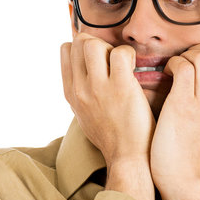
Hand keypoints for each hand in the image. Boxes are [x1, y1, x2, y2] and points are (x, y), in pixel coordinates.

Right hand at [60, 33, 155, 199]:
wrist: (127, 157)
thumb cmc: (110, 135)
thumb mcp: (83, 113)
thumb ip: (80, 91)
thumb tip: (81, 70)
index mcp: (71, 93)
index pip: (65, 50)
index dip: (83, 46)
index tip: (98, 56)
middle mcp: (80, 88)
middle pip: (79, 42)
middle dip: (98, 43)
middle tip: (112, 59)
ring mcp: (98, 87)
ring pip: (94, 44)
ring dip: (111, 47)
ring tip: (122, 63)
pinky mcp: (121, 87)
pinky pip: (120, 53)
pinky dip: (128, 54)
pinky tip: (134, 68)